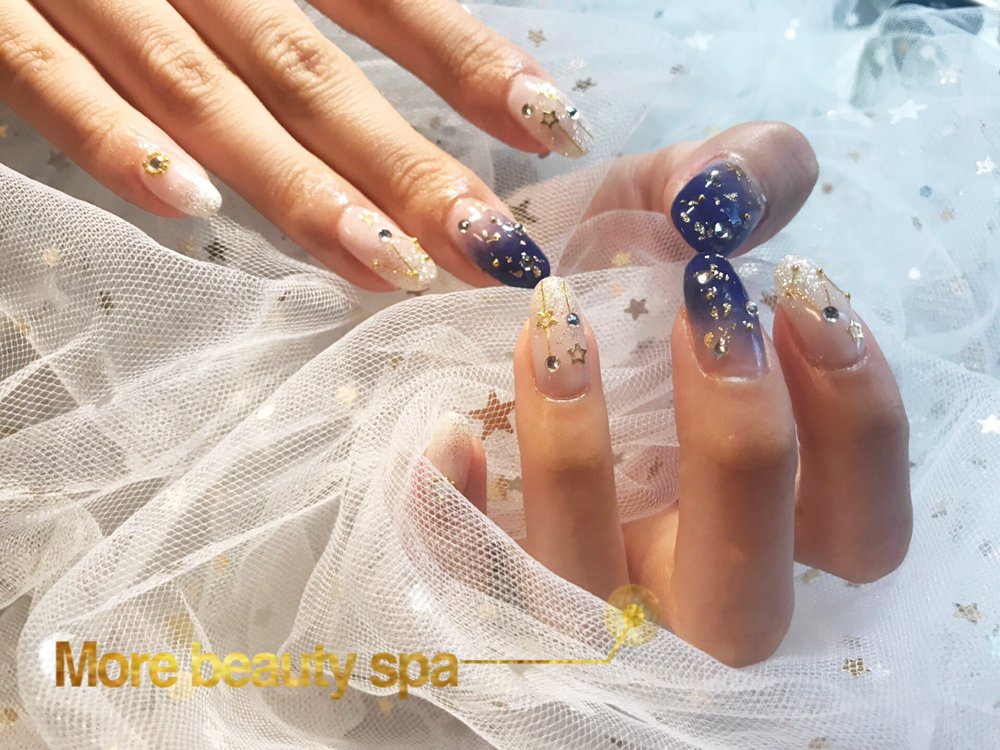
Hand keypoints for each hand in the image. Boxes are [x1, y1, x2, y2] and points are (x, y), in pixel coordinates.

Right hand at [0, 0, 587, 290]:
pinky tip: (194, 209)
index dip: (468, 62)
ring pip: (206, 90)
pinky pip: (47, 78)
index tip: (554, 127)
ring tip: (387, 268)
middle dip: (405, 165)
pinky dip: (116, 139)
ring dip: (299, 184)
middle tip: (490, 249)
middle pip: (311, 69)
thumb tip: (422, 61)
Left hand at [422, 123, 911, 665]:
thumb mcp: (680, 198)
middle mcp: (679, 574)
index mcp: (763, 511)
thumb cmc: (609, 260)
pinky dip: (456, 517)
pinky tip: (453, 430)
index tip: (801, 298)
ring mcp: (575, 589)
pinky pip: (463, 588)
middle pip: (748, 607)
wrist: (488, 285)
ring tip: (556, 332)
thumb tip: (727, 191)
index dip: (855, 429)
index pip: (860, 536)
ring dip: (578, 466)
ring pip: (592, 603)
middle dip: (741, 451)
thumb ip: (747, 171)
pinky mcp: (480, 574)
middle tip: (701, 312)